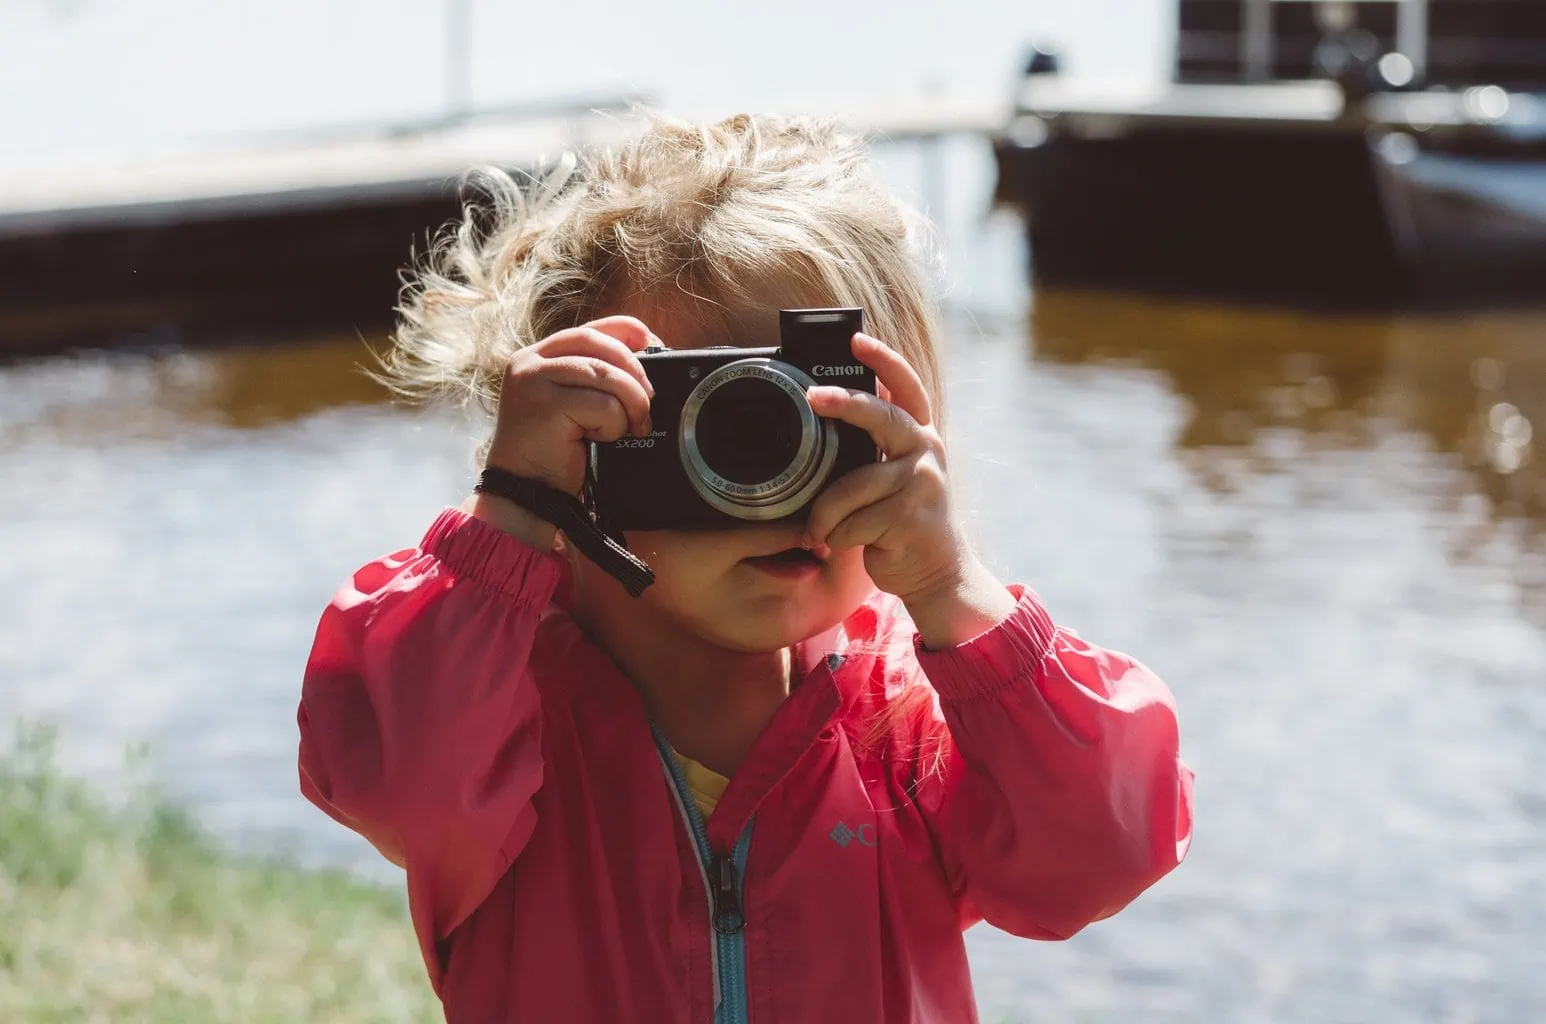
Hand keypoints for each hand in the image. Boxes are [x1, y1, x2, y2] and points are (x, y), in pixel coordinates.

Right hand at [471, 316, 656, 549]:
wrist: (526, 494)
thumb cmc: (554, 452)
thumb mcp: (573, 404)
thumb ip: (594, 378)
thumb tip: (645, 360)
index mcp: (538, 356)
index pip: (590, 329)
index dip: (627, 332)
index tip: (653, 345)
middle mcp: (530, 362)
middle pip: (601, 346)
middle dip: (635, 373)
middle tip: (648, 402)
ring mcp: (533, 382)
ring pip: (606, 375)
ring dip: (629, 404)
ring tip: (627, 428)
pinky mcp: (544, 407)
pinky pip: (603, 405)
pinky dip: (613, 425)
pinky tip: (598, 439)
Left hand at [804, 333, 1015, 647]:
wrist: (936, 571)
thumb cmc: (901, 521)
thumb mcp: (896, 476)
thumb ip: (875, 449)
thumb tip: (830, 416)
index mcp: (919, 436)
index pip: (906, 388)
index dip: (883, 361)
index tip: (856, 340)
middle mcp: (925, 451)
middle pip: (880, 417)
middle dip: (844, 404)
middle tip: (813, 397)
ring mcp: (921, 482)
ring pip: (850, 487)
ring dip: (825, 515)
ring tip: (821, 531)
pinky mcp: (911, 517)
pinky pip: (852, 521)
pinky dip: (837, 537)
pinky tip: (845, 544)